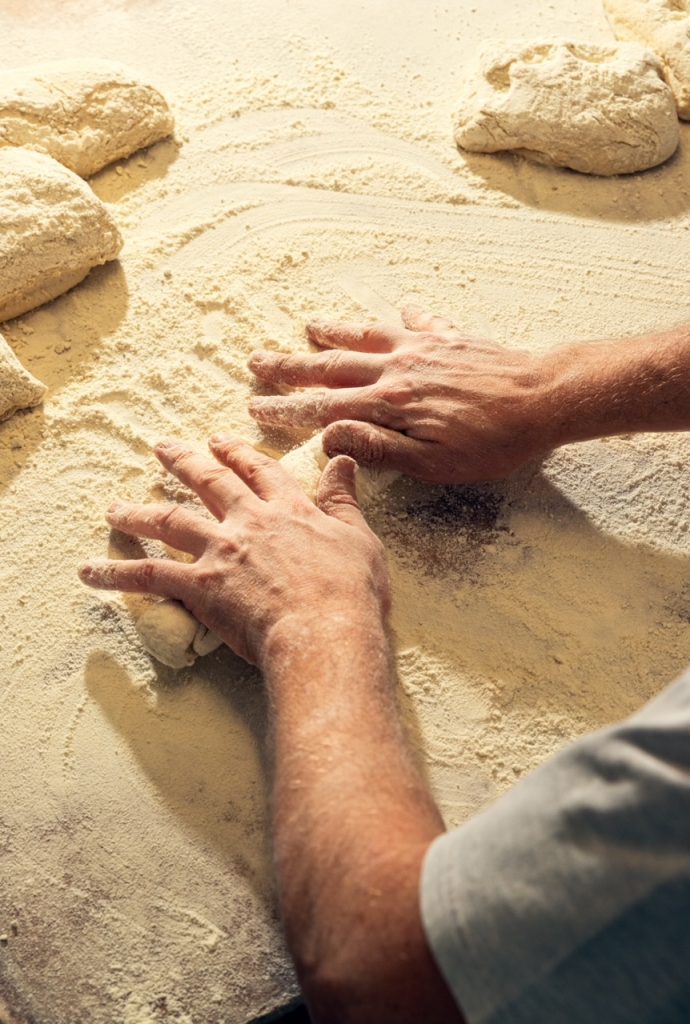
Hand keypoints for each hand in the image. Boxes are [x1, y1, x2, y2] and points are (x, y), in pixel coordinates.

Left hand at [79, 436, 389, 666]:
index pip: (259, 471)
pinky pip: (148, 577)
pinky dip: (116, 574)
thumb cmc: (350, 591)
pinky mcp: (200, 586)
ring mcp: (220, 551)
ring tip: (114, 508)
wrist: (325, 629)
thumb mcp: (358, 537)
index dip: (238, 454)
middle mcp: (248, 521)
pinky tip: (89, 572)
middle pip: (209, 482)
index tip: (220, 441)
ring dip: (139, 512)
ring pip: (170, 521)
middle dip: (183, 461)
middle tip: (161, 447)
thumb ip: (343, 499)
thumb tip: (343, 461)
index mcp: (288, 509)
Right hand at [248, 305, 562, 483]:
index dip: (286, 410)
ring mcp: (423, 348)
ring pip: (367, 337)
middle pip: (332, 366)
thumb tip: (329, 437)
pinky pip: (421, 322)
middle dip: (291, 366)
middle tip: (257, 361)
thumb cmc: (492, 441)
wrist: (543, 398)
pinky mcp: (451, 338)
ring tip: (309, 326)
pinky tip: (403, 307)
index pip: (324, 407)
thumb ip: (379, 448)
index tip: (256, 408)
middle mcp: (398, 369)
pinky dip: (408, 316)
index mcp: (389, 404)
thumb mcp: (433, 463)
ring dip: (334, 332)